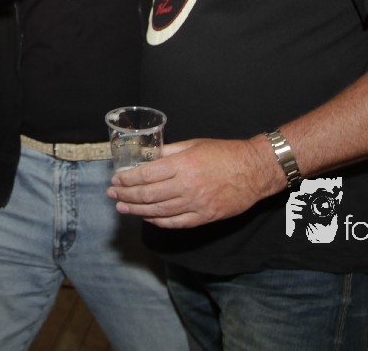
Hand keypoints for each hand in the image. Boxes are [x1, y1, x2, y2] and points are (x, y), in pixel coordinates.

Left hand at [107, 137, 279, 228]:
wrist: (254, 170)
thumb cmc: (225, 153)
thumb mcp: (194, 144)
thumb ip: (169, 151)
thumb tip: (146, 155)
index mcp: (183, 165)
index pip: (146, 175)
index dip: (127, 179)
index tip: (116, 179)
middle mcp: (187, 186)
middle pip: (148, 195)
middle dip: (126, 195)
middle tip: (112, 194)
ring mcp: (196, 204)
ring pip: (158, 211)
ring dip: (136, 210)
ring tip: (123, 207)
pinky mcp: (204, 217)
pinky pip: (175, 223)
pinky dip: (157, 221)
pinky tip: (146, 217)